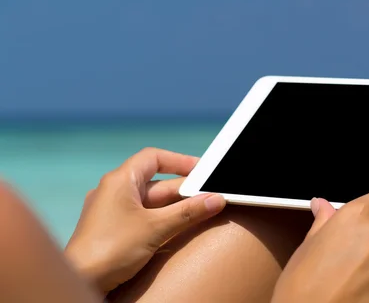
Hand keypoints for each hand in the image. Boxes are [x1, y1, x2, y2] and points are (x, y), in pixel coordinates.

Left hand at [64, 148, 225, 293]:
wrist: (80, 281)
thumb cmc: (110, 249)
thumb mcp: (156, 228)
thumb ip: (188, 212)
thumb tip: (216, 199)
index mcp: (119, 181)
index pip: (153, 158)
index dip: (179, 161)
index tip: (202, 169)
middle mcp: (114, 191)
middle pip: (156, 182)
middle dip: (184, 189)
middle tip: (210, 196)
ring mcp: (112, 211)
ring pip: (151, 202)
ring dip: (175, 206)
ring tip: (201, 210)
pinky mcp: (113, 230)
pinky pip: (143, 216)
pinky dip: (163, 218)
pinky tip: (178, 226)